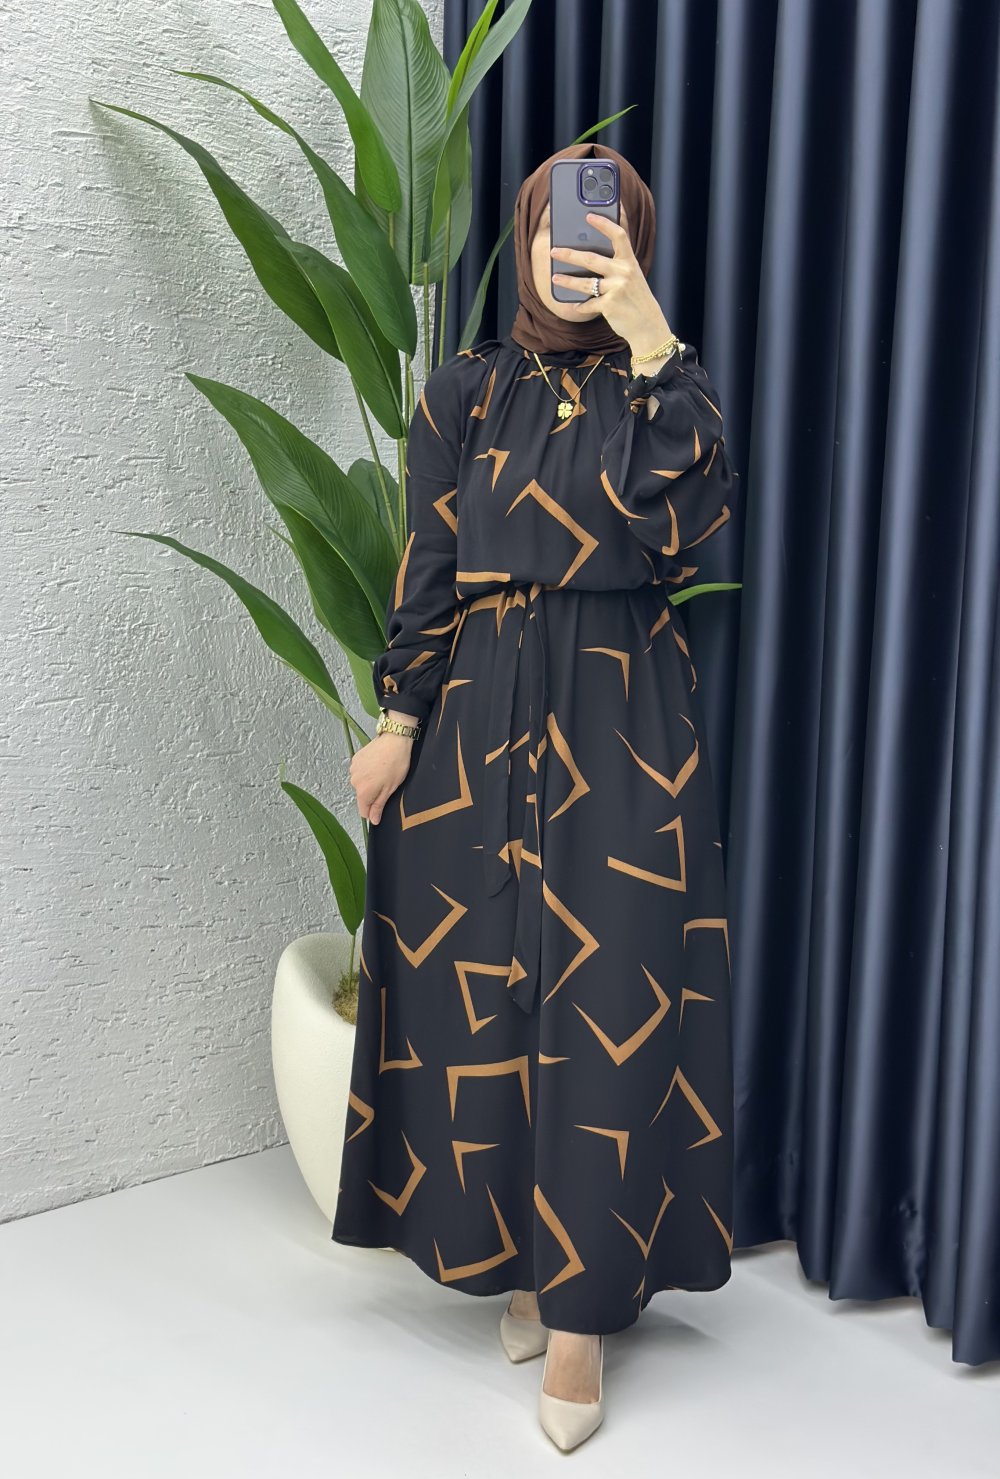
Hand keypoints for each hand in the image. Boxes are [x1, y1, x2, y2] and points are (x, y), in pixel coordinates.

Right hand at [350, 733, 413, 824]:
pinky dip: (367, 771)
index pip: (363, 812)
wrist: (394, 740)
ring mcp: (353, 769)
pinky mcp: (355, 759)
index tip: (382, 802)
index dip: (374, 810)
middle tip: (386, 782)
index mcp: (363, 792)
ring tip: (382, 771)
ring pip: (361, 783)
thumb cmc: (396, 763)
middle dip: (373, 793)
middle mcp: (354, 782)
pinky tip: (377, 764)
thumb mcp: (391, 789)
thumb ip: (379, 806)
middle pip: (362, 797)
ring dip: (369, 781)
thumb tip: (373, 820)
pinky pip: (360, 772)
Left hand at [549, 203, 671, 356]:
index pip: (618, 235)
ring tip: (555, 277)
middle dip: (570, 254)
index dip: (604, 224)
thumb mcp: (632, 276)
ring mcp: (616, 289)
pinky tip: (574, 305)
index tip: (589, 215)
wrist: (648, 324)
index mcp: (630, 261)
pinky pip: (588, 304)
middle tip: (554, 250)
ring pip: (585, 283)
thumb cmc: (636, 298)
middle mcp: (624, 273)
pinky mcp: (609, 306)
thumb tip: (590, 253)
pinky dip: (580, 306)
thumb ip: (617, 263)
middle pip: (592, 259)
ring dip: (567, 280)